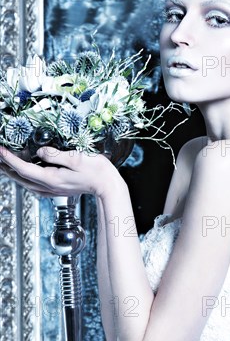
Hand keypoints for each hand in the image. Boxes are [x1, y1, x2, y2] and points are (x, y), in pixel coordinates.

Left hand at [0, 146, 122, 197]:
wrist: (108, 185)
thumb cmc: (96, 171)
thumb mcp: (76, 158)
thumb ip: (55, 155)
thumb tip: (40, 152)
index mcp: (52, 179)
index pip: (24, 168)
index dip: (10, 159)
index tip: (0, 150)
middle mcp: (50, 187)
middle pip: (21, 178)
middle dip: (7, 166)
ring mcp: (54, 190)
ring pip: (26, 183)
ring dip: (14, 173)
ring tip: (6, 163)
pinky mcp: (58, 189)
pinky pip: (35, 185)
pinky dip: (25, 178)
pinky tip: (26, 174)